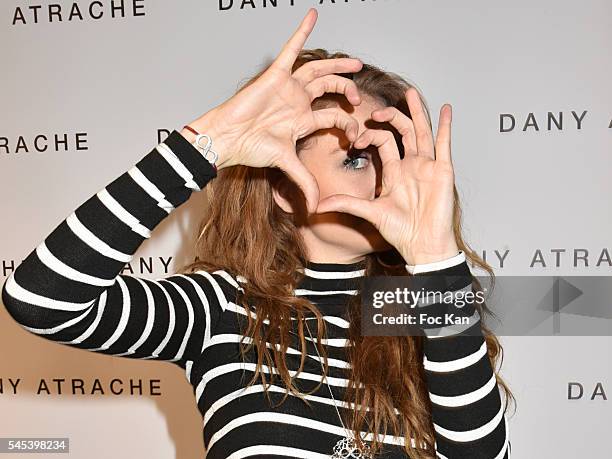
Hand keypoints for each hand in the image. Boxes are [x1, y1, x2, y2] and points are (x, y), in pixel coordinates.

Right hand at [183, 8, 362, 213]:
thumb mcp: (286, 164)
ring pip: (318, 71)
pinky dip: (302, 32)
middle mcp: (297, 102)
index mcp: (302, 121)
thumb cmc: (250, 149)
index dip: (349, 124)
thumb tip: (317, 207)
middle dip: (347, 89)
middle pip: (329, 89)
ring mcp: (288, 87)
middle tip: (359, 95)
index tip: (357, 134)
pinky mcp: (276, 75)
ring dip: (338, 66)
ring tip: (356, 65)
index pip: (333, 118)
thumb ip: (304, 182)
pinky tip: (314, 16)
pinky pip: (291, 49)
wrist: (227, 139)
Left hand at [315, 87, 458, 264]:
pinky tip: (446, 110)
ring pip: (422, 132)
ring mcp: (428, 167)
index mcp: (395, 173)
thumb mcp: (370, 213)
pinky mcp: (443, 171)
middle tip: (377, 110)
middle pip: (403, 132)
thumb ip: (347, 204)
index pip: (383, 143)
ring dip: (416, 112)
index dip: (370, 135)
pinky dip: (445, 126)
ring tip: (410, 93)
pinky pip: (444, 144)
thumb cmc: (401, 232)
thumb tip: (318, 206)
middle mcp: (411, 166)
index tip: (356, 137)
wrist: (422, 245)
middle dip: (391, 117)